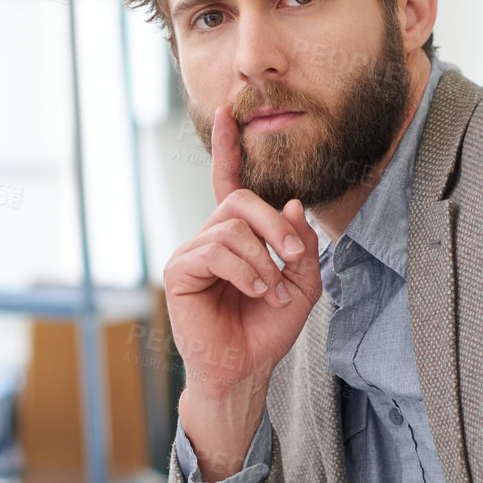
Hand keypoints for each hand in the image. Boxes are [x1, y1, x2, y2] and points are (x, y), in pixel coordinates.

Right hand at [163, 104, 322, 478]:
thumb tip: (291, 202)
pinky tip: (256, 291)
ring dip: (263, 259)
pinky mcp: (180, 271)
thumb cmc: (267, 329)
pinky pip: (215, 251)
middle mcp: (212, 238)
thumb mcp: (302, 283)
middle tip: (296, 257)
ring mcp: (193, 253)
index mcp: (237, 236)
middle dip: (275, 225)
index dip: (228, 149)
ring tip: (271, 291)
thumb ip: (301, 242)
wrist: (246, 369)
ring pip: (231, 228)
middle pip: (240, 201)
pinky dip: (245, 270)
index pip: (230, 184)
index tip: (226, 113)